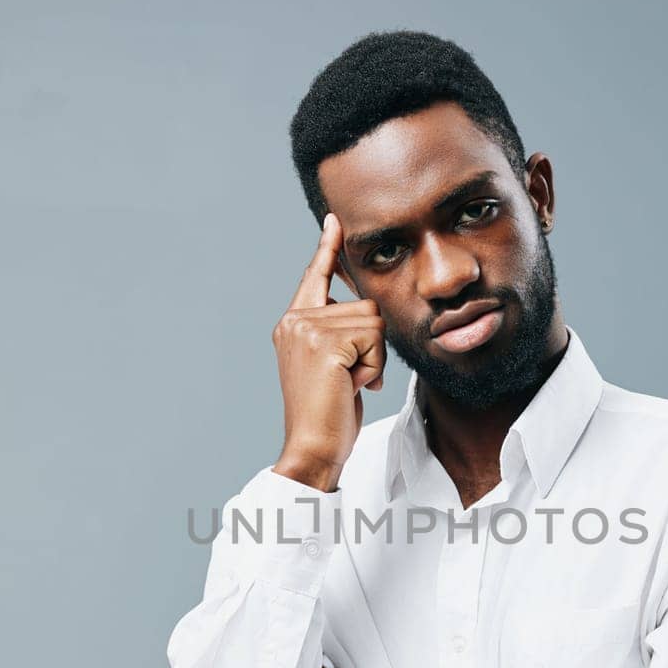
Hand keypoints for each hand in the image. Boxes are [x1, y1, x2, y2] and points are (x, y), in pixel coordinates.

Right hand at [271, 213, 385, 492]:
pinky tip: (352, 386)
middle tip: (351, 378)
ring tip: (350, 383)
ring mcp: (306, 329)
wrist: (312, 447)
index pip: (315, 277)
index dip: (328, 249)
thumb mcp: (335, 366)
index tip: (334, 221)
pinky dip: (373, 366)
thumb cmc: (329, 415)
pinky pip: (374, 338)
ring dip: (374, 358)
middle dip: (372, 346)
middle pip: (364, 306)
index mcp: (293, 325)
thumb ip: (341, 336)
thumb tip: (367, 312)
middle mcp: (295, 321)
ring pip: (373, 321)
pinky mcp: (323, 342)